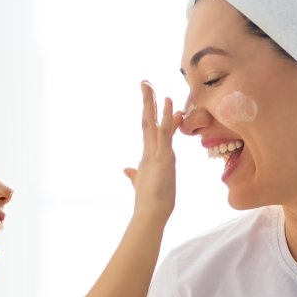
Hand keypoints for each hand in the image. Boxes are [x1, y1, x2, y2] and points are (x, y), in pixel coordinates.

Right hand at [123, 81, 181, 222]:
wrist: (150, 214)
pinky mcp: (162, 157)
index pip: (150, 130)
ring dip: (151, 103)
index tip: (157, 99)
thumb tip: (126, 170)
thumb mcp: (143, 186)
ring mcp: (154, 153)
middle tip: (145, 82)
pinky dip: (167, 117)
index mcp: (147, 157)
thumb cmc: (150, 204)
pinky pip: (165, 133)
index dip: (153, 114)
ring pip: (152, 123)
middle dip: (146, 102)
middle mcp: (149, 152)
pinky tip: (169, 103)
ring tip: (150, 84)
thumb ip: (135, 176)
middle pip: (147, 121)